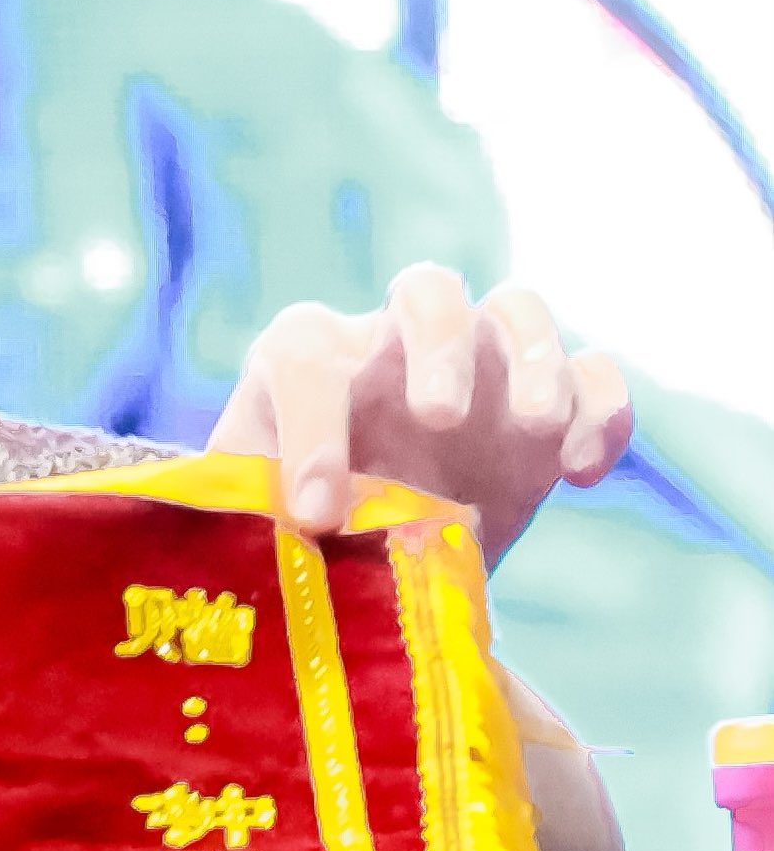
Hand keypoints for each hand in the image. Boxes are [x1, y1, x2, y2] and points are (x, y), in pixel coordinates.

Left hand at [210, 267, 630, 562]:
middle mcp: (396, 343)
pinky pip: (594, 375)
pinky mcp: (548, 409)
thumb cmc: (290, 535)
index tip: (315, 513)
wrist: (365, 560)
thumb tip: (258, 553)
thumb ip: (249, 526)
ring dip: (536, 358)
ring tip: (538, 429)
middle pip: (427, 290)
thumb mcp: (254, 531)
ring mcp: (482, 367)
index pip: (305, 360)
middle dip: (438, 344)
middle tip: (440, 417)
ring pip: (520, 309)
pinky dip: (601, 409)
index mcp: (308, 360)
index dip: (308, 430)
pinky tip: (579, 472)